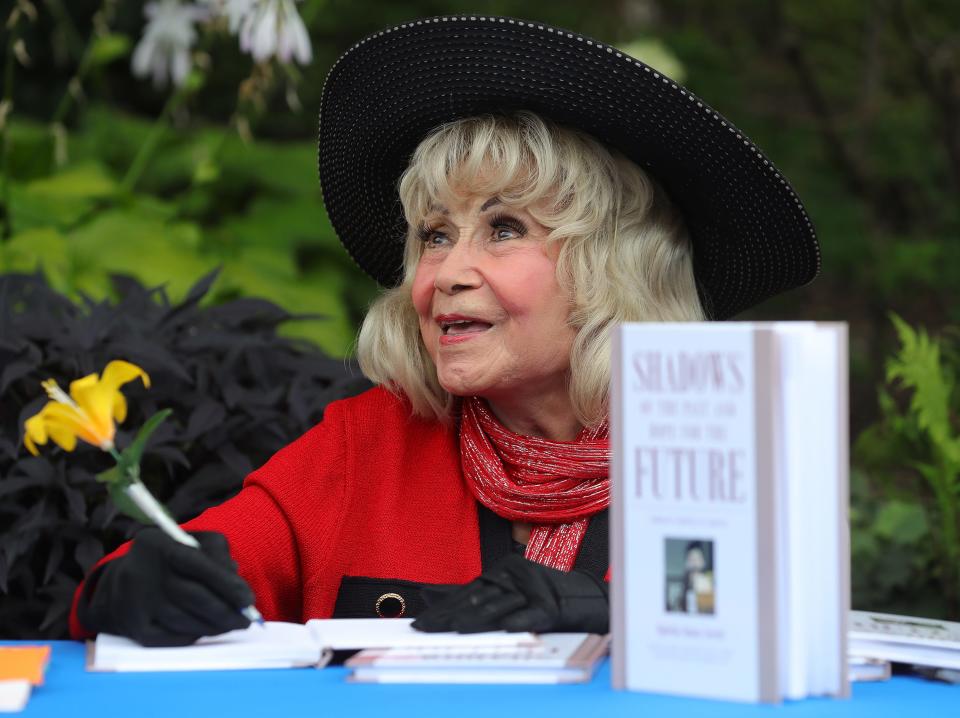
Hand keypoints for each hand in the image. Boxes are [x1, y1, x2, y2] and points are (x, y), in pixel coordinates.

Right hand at [77, 527, 254, 646]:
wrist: (123, 581)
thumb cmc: (170, 559)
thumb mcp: (192, 541)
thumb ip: (217, 553)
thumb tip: (236, 582)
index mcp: (157, 544)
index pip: (195, 563)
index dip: (225, 583)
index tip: (248, 600)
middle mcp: (141, 572)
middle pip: (191, 596)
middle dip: (225, 611)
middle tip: (246, 620)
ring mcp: (134, 602)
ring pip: (182, 620)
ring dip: (212, 626)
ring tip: (231, 625)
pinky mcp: (133, 626)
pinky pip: (168, 638)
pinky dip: (192, 636)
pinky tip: (206, 631)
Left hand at [412, 553, 608, 633]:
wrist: (580, 598)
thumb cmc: (535, 597)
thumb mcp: (500, 594)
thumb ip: (465, 595)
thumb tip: (427, 594)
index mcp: (500, 573)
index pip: (466, 593)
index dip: (442, 608)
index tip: (420, 622)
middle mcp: (513, 577)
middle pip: (477, 599)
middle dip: (450, 616)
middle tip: (426, 628)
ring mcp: (532, 589)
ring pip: (500, 606)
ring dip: (478, 617)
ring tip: (457, 628)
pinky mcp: (550, 607)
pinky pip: (532, 615)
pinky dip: (519, 620)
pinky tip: (506, 627)